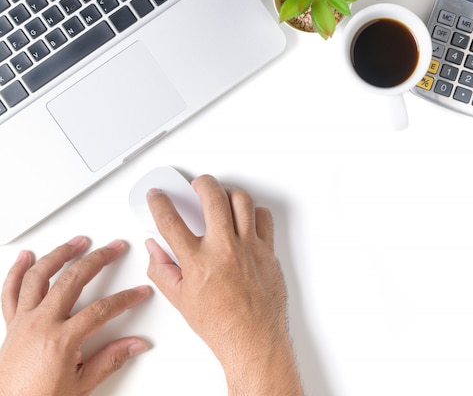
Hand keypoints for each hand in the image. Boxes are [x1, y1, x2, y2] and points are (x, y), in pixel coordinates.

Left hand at [0, 237, 150, 395]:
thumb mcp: (82, 384)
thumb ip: (111, 359)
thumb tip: (135, 345)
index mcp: (61, 340)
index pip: (101, 310)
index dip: (125, 298)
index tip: (138, 292)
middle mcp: (40, 325)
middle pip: (72, 281)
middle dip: (97, 260)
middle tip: (113, 249)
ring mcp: (23, 321)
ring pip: (39, 277)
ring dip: (60, 254)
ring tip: (76, 242)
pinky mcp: (12, 324)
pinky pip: (10, 291)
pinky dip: (17, 271)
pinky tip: (25, 257)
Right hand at [146, 175, 302, 394]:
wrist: (253, 340)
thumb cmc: (221, 325)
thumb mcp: (180, 300)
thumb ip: (162, 270)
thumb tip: (155, 249)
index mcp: (198, 262)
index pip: (171, 220)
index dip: (160, 202)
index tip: (158, 196)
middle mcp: (224, 249)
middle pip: (212, 196)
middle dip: (200, 183)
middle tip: (196, 185)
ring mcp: (249, 248)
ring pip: (241, 201)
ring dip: (228, 193)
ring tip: (222, 198)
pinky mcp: (268, 251)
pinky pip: (264, 218)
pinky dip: (253, 213)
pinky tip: (245, 218)